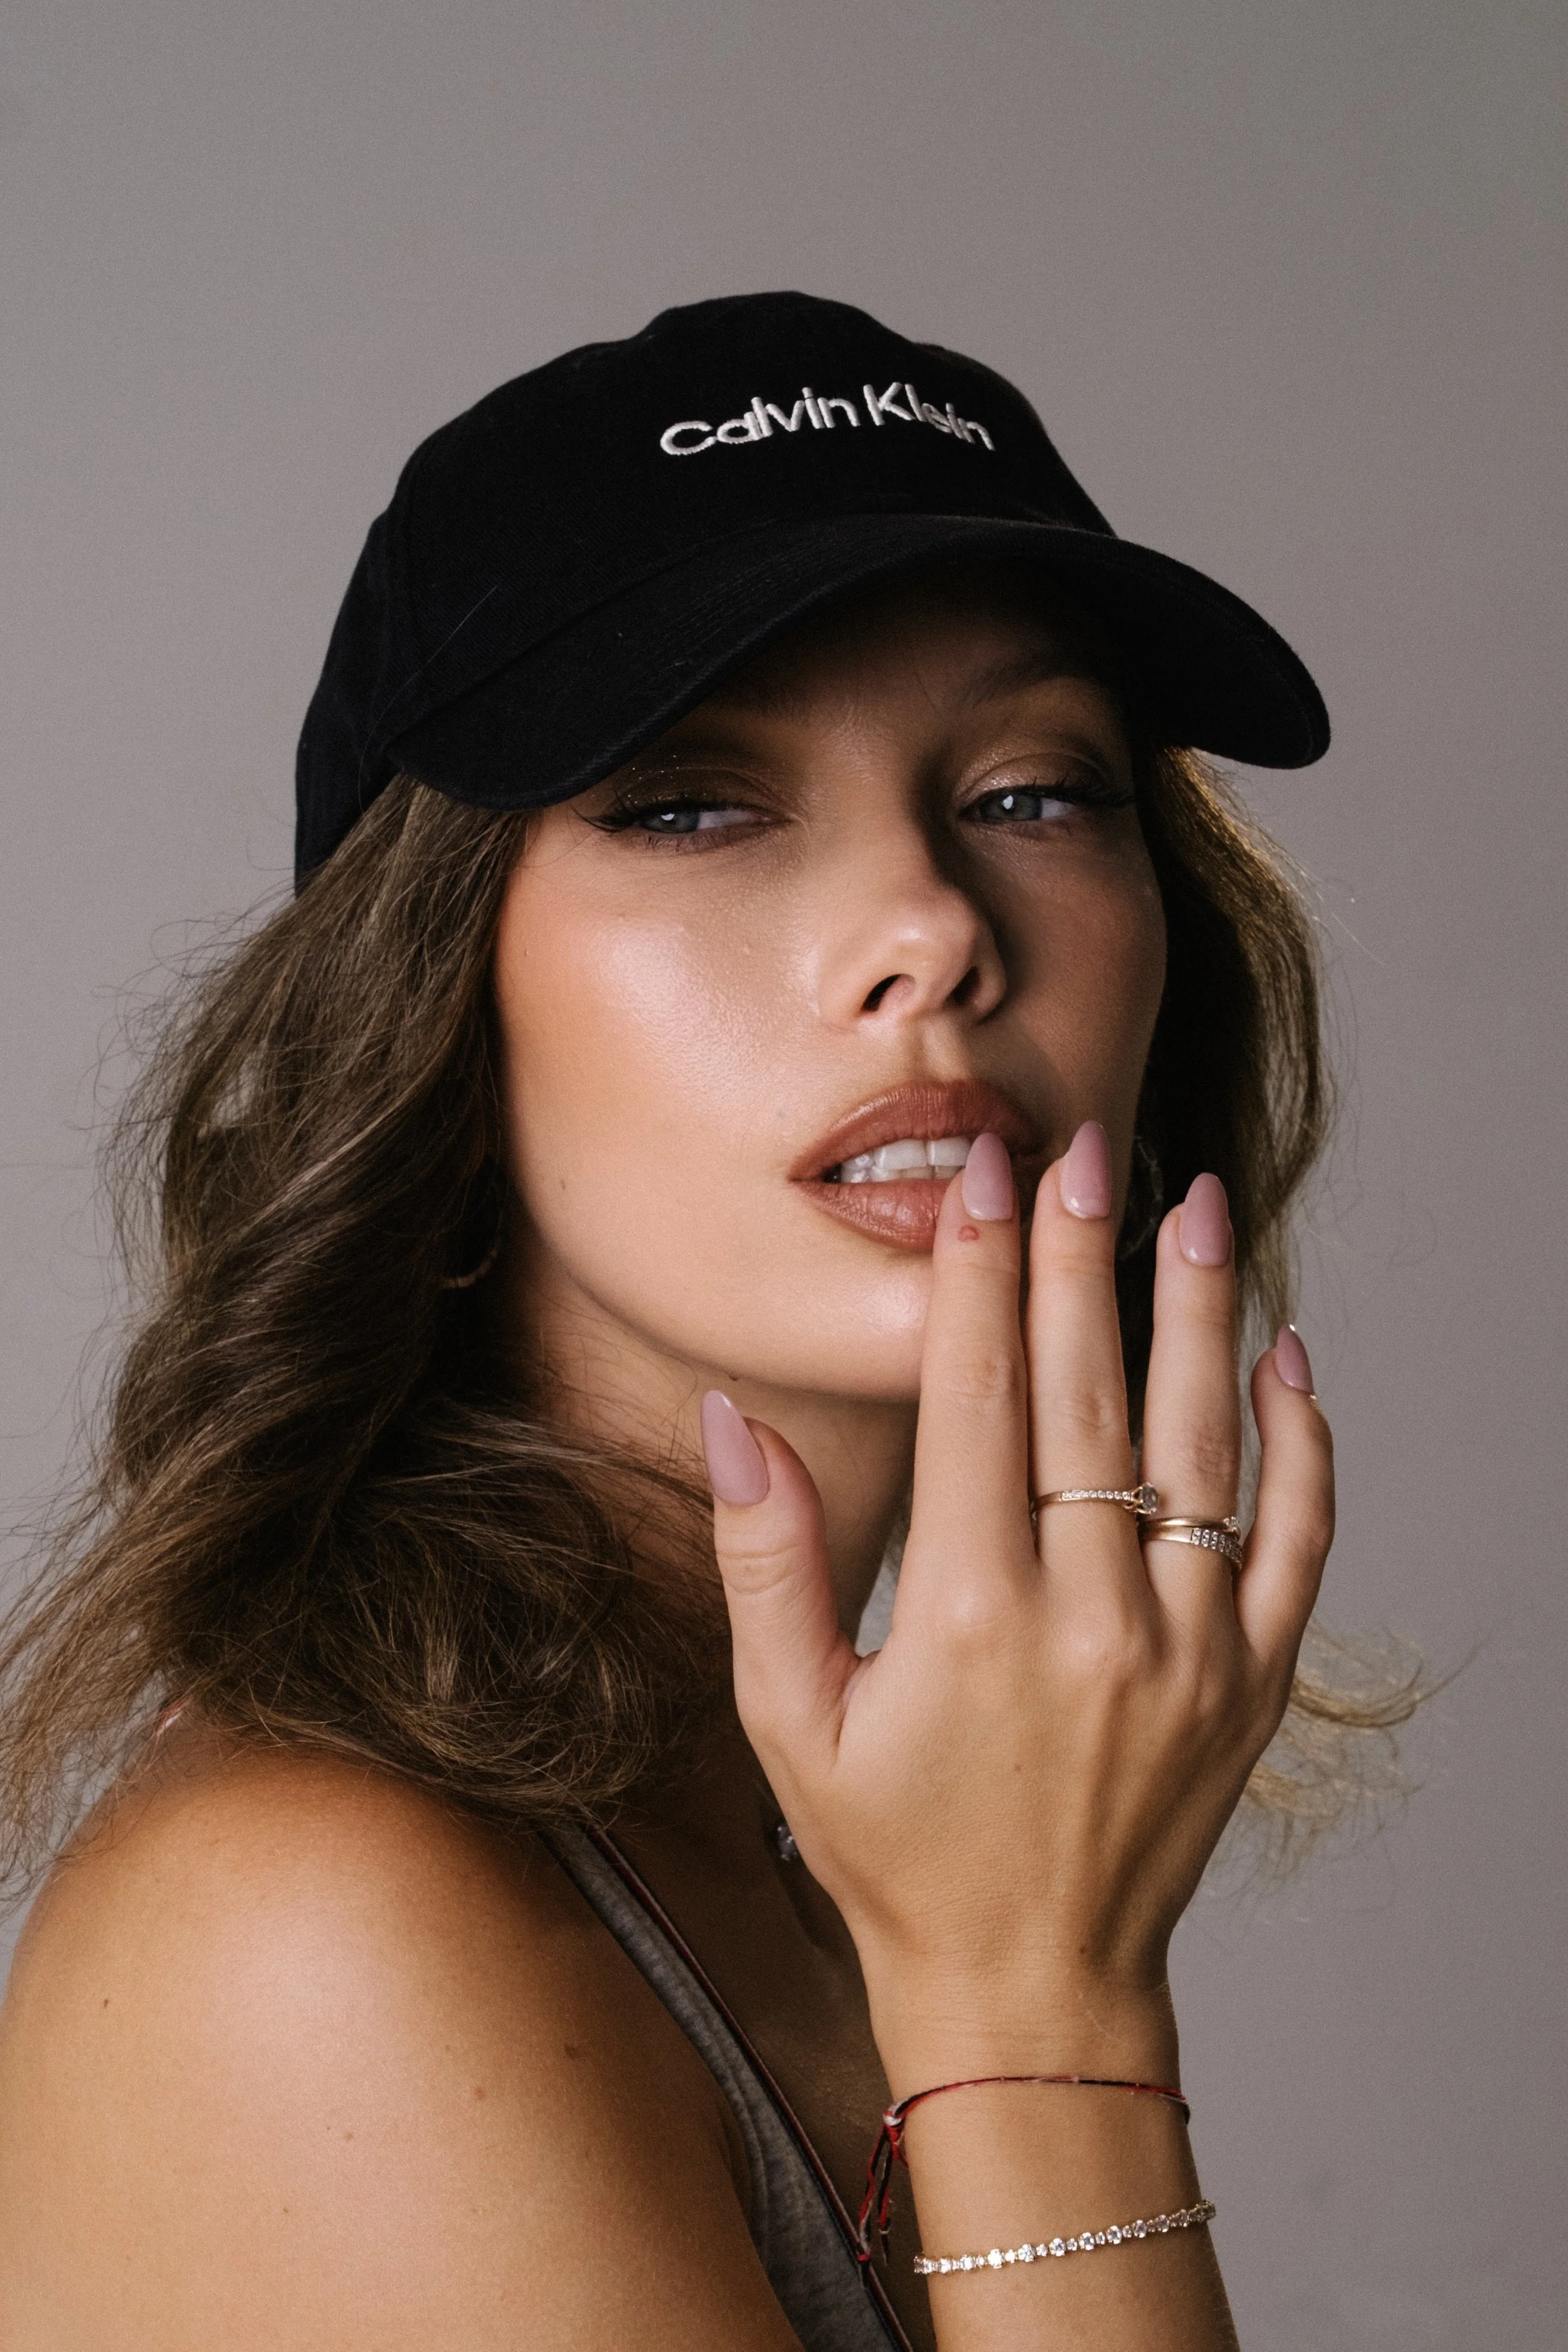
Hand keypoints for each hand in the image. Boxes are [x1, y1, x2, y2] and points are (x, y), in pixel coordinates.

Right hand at [703, 1122, 1332, 2085]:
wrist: (1032, 1987)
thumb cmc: (895, 1855)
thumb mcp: (791, 1722)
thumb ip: (769, 1564)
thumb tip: (733, 1424)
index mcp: (970, 1617)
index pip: (978, 1397)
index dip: (981, 1276)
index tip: (988, 1182)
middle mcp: (1090, 1618)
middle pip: (1089, 1394)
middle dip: (1083, 1258)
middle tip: (1086, 1148)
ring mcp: (1189, 1648)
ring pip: (1203, 1444)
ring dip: (1197, 1313)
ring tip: (1197, 1204)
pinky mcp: (1252, 1683)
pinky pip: (1296, 1539)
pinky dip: (1301, 1444)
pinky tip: (1288, 1356)